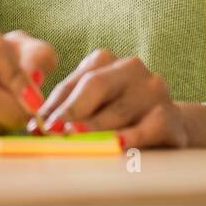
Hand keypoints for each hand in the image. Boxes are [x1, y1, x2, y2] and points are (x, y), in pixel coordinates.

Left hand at [32, 48, 191, 148]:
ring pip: (119, 110)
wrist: (166, 129)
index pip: (73, 83)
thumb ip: (64, 112)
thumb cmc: (116, 119)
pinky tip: (117, 145)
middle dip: (71, 110)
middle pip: (95, 86)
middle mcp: (131, 68)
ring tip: (76, 140)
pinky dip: (132, 137)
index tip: (37, 126)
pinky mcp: (170, 117)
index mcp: (105, 60)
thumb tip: (35, 127)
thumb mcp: (91, 108)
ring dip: (95, 128)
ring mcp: (153, 90)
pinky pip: (149, 127)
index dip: (53, 105)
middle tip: (54, 129)